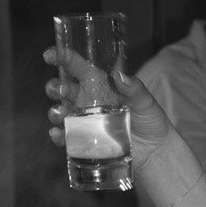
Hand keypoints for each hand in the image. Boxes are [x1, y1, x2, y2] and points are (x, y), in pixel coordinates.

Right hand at [44, 47, 171, 163]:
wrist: (156, 151)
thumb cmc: (151, 120)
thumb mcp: (145, 101)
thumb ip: (134, 88)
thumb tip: (119, 75)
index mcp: (100, 84)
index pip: (77, 67)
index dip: (61, 57)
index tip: (49, 55)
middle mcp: (87, 100)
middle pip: (62, 89)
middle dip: (55, 87)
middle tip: (60, 90)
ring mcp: (84, 120)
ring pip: (60, 112)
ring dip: (55, 112)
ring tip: (60, 114)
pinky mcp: (84, 140)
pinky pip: (66, 137)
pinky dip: (59, 135)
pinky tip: (58, 134)